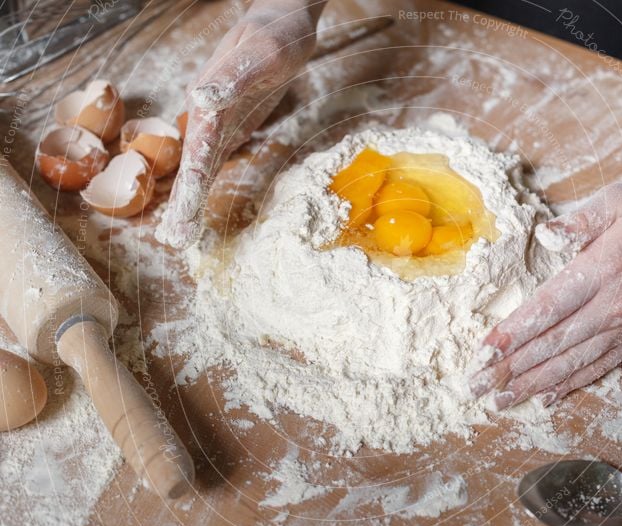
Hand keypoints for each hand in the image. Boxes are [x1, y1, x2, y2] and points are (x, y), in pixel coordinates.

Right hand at [156, 0, 323, 248]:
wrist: (281, 21)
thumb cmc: (274, 34)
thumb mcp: (259, 53)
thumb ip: (230, 78)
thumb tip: (201, 100)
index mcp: (208, 101)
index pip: (196, 153)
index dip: (189, 188)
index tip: (181, 219)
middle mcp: (206, 114)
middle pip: (194, 166)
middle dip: (184, 203)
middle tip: (175, 242)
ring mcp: (218, 120)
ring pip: (202, 166)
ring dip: (192, 199)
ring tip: (180, 234)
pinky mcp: (233, 124)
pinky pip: (216, 159)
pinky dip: (207, 183)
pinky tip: (198, 203)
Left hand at [466, 180, 621, 409]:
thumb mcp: (619, 200)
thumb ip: (579, 220)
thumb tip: (545, 233)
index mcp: (602, 270)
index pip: (547, 308)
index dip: (513, 332)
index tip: (483, 351)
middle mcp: (613, 306)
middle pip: (553, 344)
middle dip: (511, 367)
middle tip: (477, 385)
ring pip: (572, 362)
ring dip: (534, 383)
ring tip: (502, 400)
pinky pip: (600, 367)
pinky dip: (571, 384)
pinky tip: (547, 397)